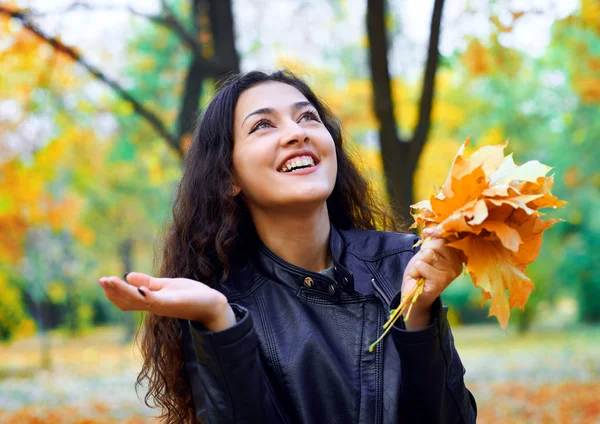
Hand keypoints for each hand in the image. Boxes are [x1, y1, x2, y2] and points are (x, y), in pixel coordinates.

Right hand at [98, 272, 235, 330]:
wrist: (211, 303)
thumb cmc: (191, 295)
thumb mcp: (166, 286)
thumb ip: (148, 283)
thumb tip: (128, 276)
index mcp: (151, 301)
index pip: (127, 299)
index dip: (114, 291)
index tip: (103, 281)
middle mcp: (154, 305)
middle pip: (128, 301)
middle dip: (114, 291)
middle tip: (101, 280)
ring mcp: (163, 305)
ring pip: (138, 300)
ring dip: (123, 291)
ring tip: (110, 281)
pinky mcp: (173, 303)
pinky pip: (156, 301)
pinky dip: (146, 295)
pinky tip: (138, 288)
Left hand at [400, 227, 462, 329]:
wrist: (412, 294)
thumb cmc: (420, 271)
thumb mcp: (427, 252)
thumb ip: (433, 241)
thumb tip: (430, 228)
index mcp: (456, 256)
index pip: (449, 236)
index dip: (436, 232)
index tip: (427, 232)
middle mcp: (457, 264)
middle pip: (437, 243)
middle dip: (424, 250)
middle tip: (424, 263)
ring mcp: (450, 273)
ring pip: (428, 254)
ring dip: (418, 262)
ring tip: (421, 272)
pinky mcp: (440, 281)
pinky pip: (421, 265)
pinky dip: (415, 270)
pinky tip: (419, 279)